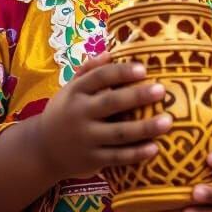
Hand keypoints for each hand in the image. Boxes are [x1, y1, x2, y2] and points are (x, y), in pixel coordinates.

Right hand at [35, 53, 171, 180]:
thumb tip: (111, 51)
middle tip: (161, 90)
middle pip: (111, 103)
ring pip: (118, 133)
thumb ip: (88, 70)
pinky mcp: (91, 160)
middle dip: (137, 96)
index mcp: (76, 92)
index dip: (121, 72)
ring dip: (144, 128)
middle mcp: (79, 114)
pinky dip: (136, 154)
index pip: (99, 77)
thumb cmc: (65, 112)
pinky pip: (117, 157)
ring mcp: (85, 138)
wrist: (43, 149)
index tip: (143, 69)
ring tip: (168, 121)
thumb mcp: (70, 89)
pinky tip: (155, 148)